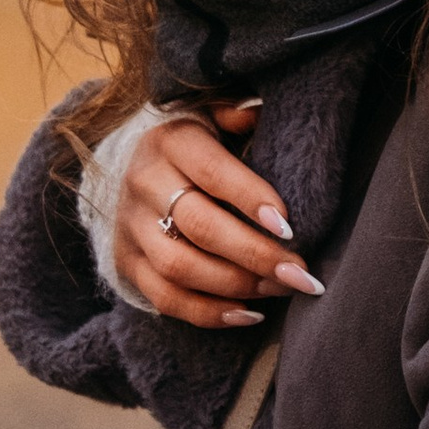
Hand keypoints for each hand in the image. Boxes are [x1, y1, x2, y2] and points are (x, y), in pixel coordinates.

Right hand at [116, 98, 325, 325]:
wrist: (129, 167)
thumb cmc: (196, 144)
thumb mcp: (212, 116)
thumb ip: (237, 115)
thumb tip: (260, 115)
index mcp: (170, 141)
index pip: (211, 171)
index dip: (251, 198)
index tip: (290, 226)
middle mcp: (143, 183)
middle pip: (199, 226)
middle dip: (255, 254)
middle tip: (300, 272)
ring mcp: (131, 226)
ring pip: (180, 267)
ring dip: (237, 285)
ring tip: (282, 289)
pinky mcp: (127, 262)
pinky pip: (165, 298)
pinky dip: (209, 313)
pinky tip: (249, 313)